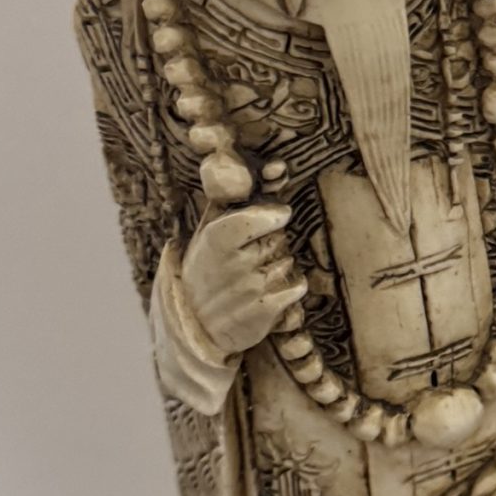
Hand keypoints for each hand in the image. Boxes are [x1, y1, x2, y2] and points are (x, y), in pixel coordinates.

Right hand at [180, 204, 304, 355]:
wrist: (197, 326)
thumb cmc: (204, 271)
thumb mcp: (205, 233)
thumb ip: (227, 199)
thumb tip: (254, 169)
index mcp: (217, 238)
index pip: (265, 216)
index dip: (275, 215)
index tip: (277, 216)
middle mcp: (235, 262)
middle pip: (279, 240)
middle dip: (272, 246)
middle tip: (251, 260)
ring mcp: (251, 288)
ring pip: (289, 263)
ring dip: (279, 269)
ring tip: (254, 280)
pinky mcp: (266, 311)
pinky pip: (298, 287)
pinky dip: (291, 289)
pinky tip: (269, 294)